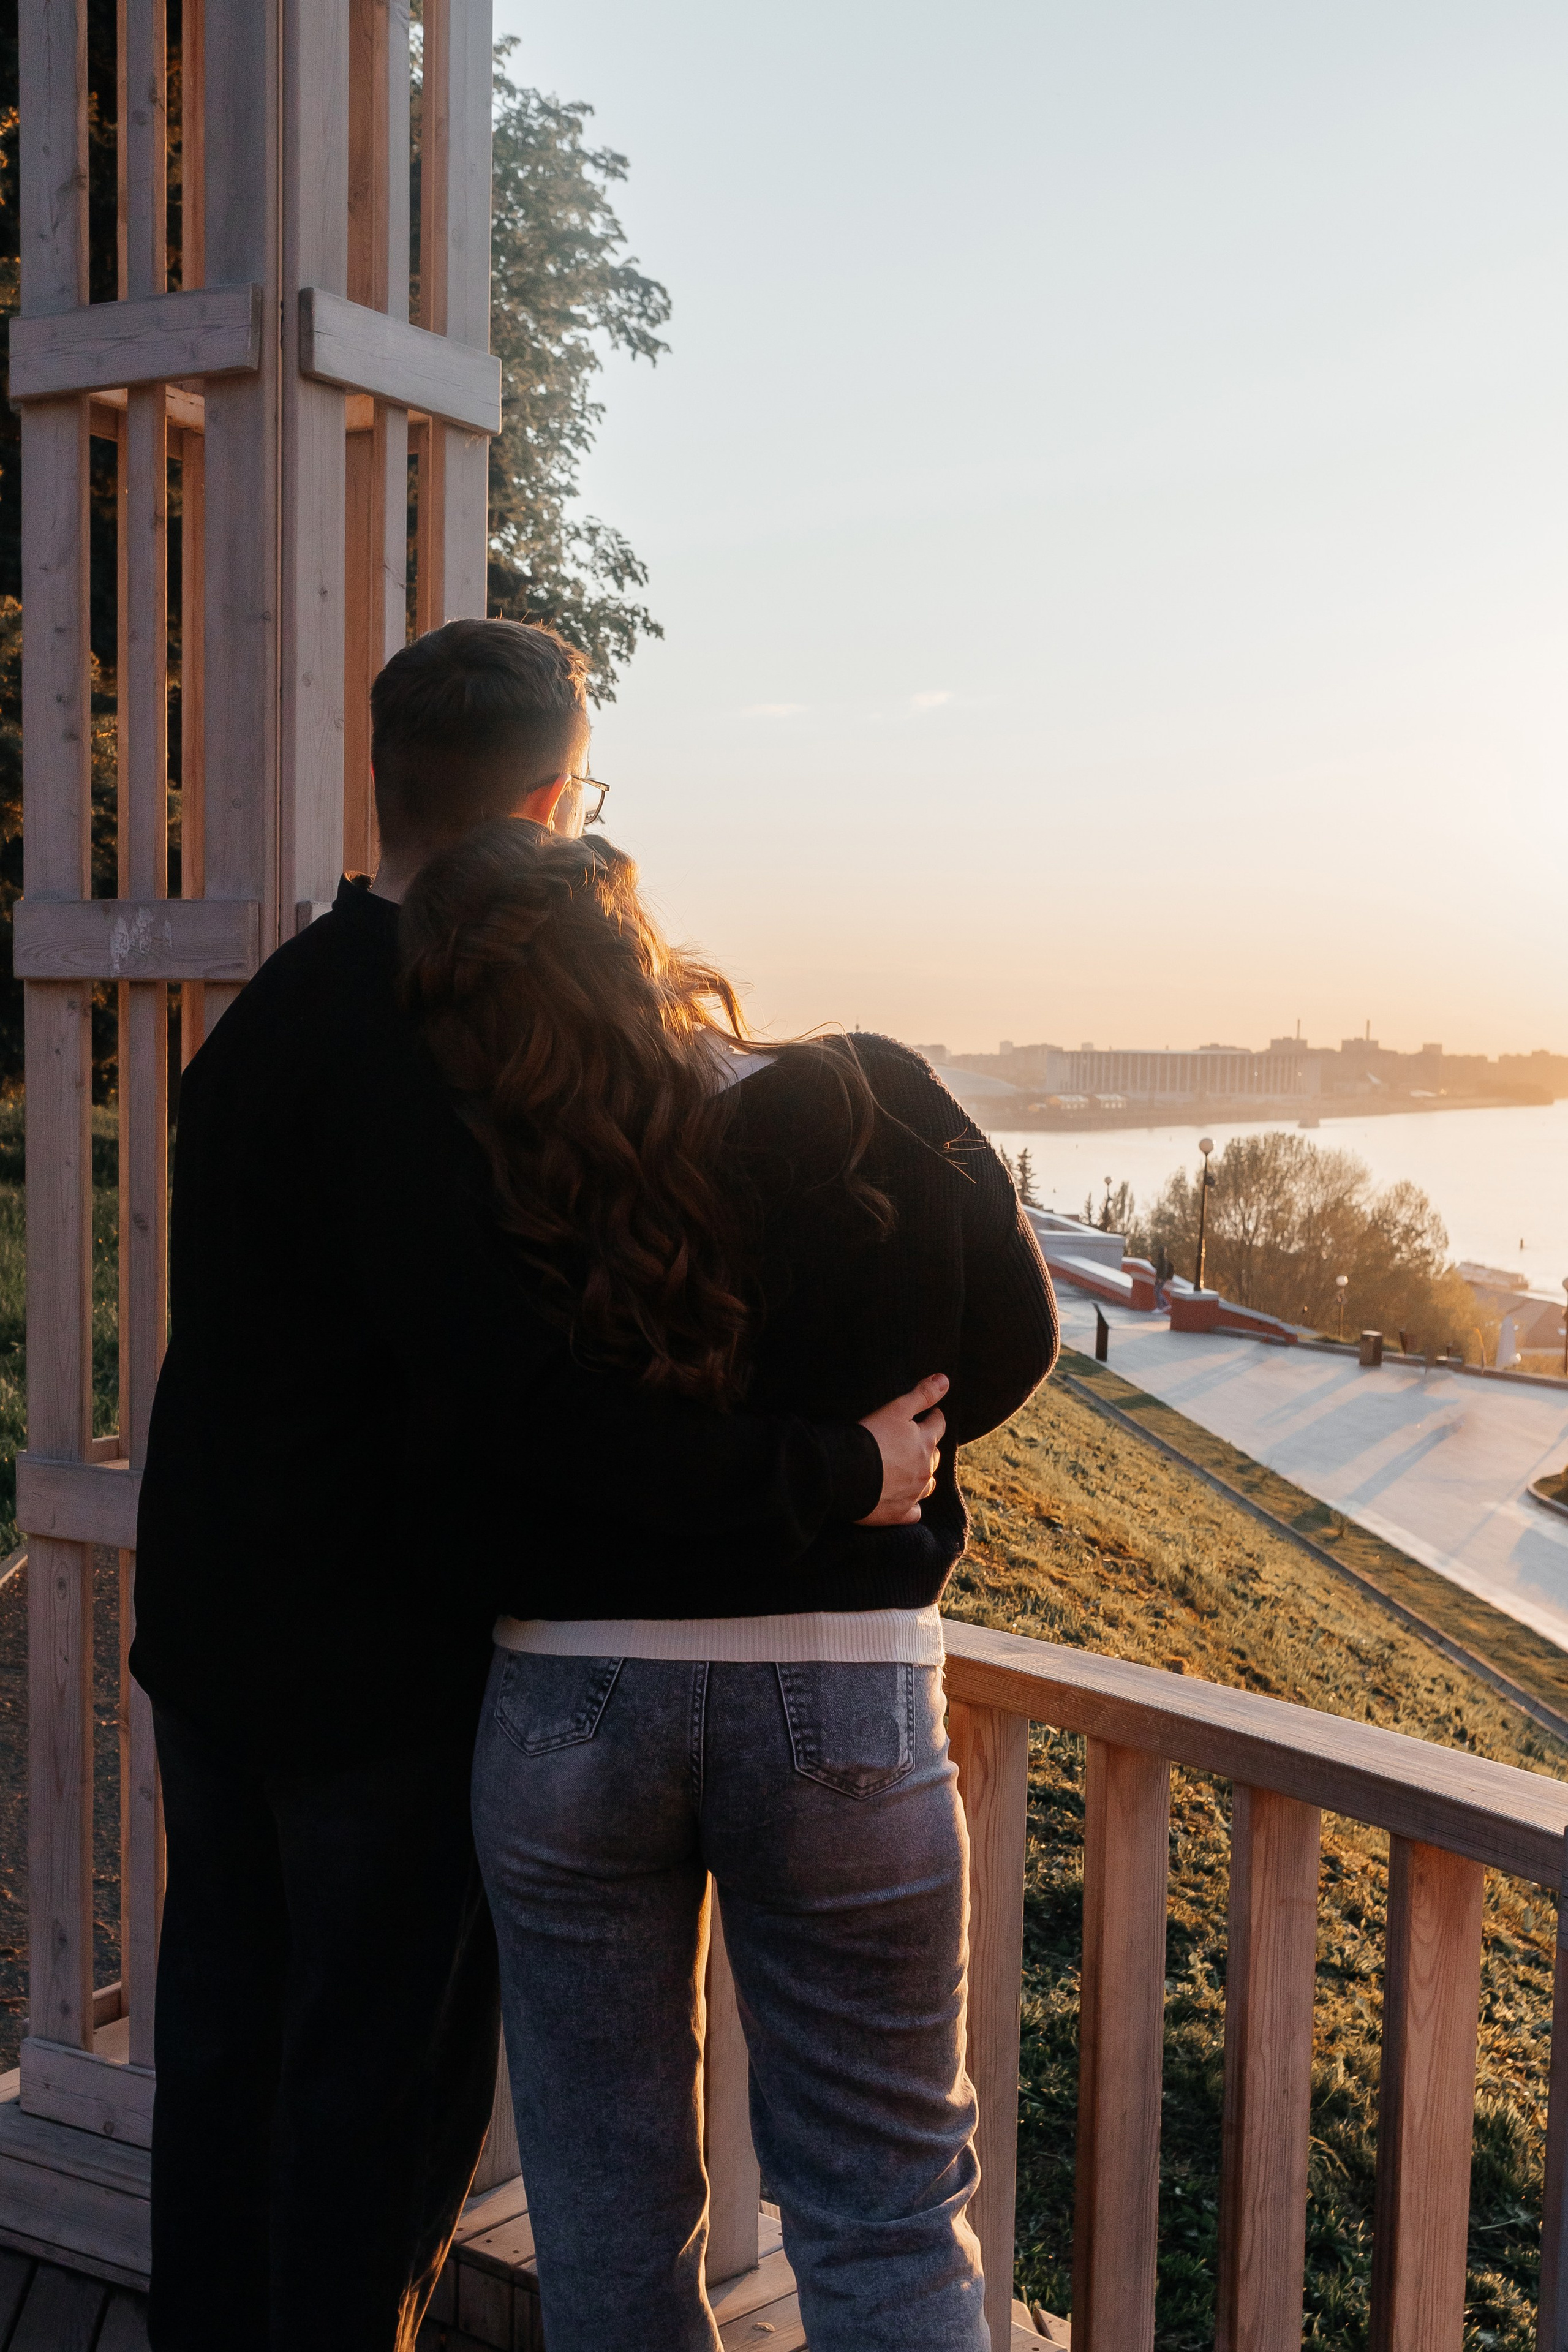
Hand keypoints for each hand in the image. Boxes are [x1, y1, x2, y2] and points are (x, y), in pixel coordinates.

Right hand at [856, 1375, 947, 1525]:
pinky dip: (912, 1506)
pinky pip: (914, 1512)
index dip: (934, 1418)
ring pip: (928, 1485)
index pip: (938, 1425)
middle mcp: (925, 1469)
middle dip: (929, 1448)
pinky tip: (906, 1501)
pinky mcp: (899, 1513)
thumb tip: (945, 1379)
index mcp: (925, 1442)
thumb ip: (922, 1395)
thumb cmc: (870, 1438)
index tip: (931, 1415)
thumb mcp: (896, 1409)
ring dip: (924, 1476)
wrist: (848, 1473)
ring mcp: (914, 1493)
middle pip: (935, 1456)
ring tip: (913, 1471)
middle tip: (918, 1442)